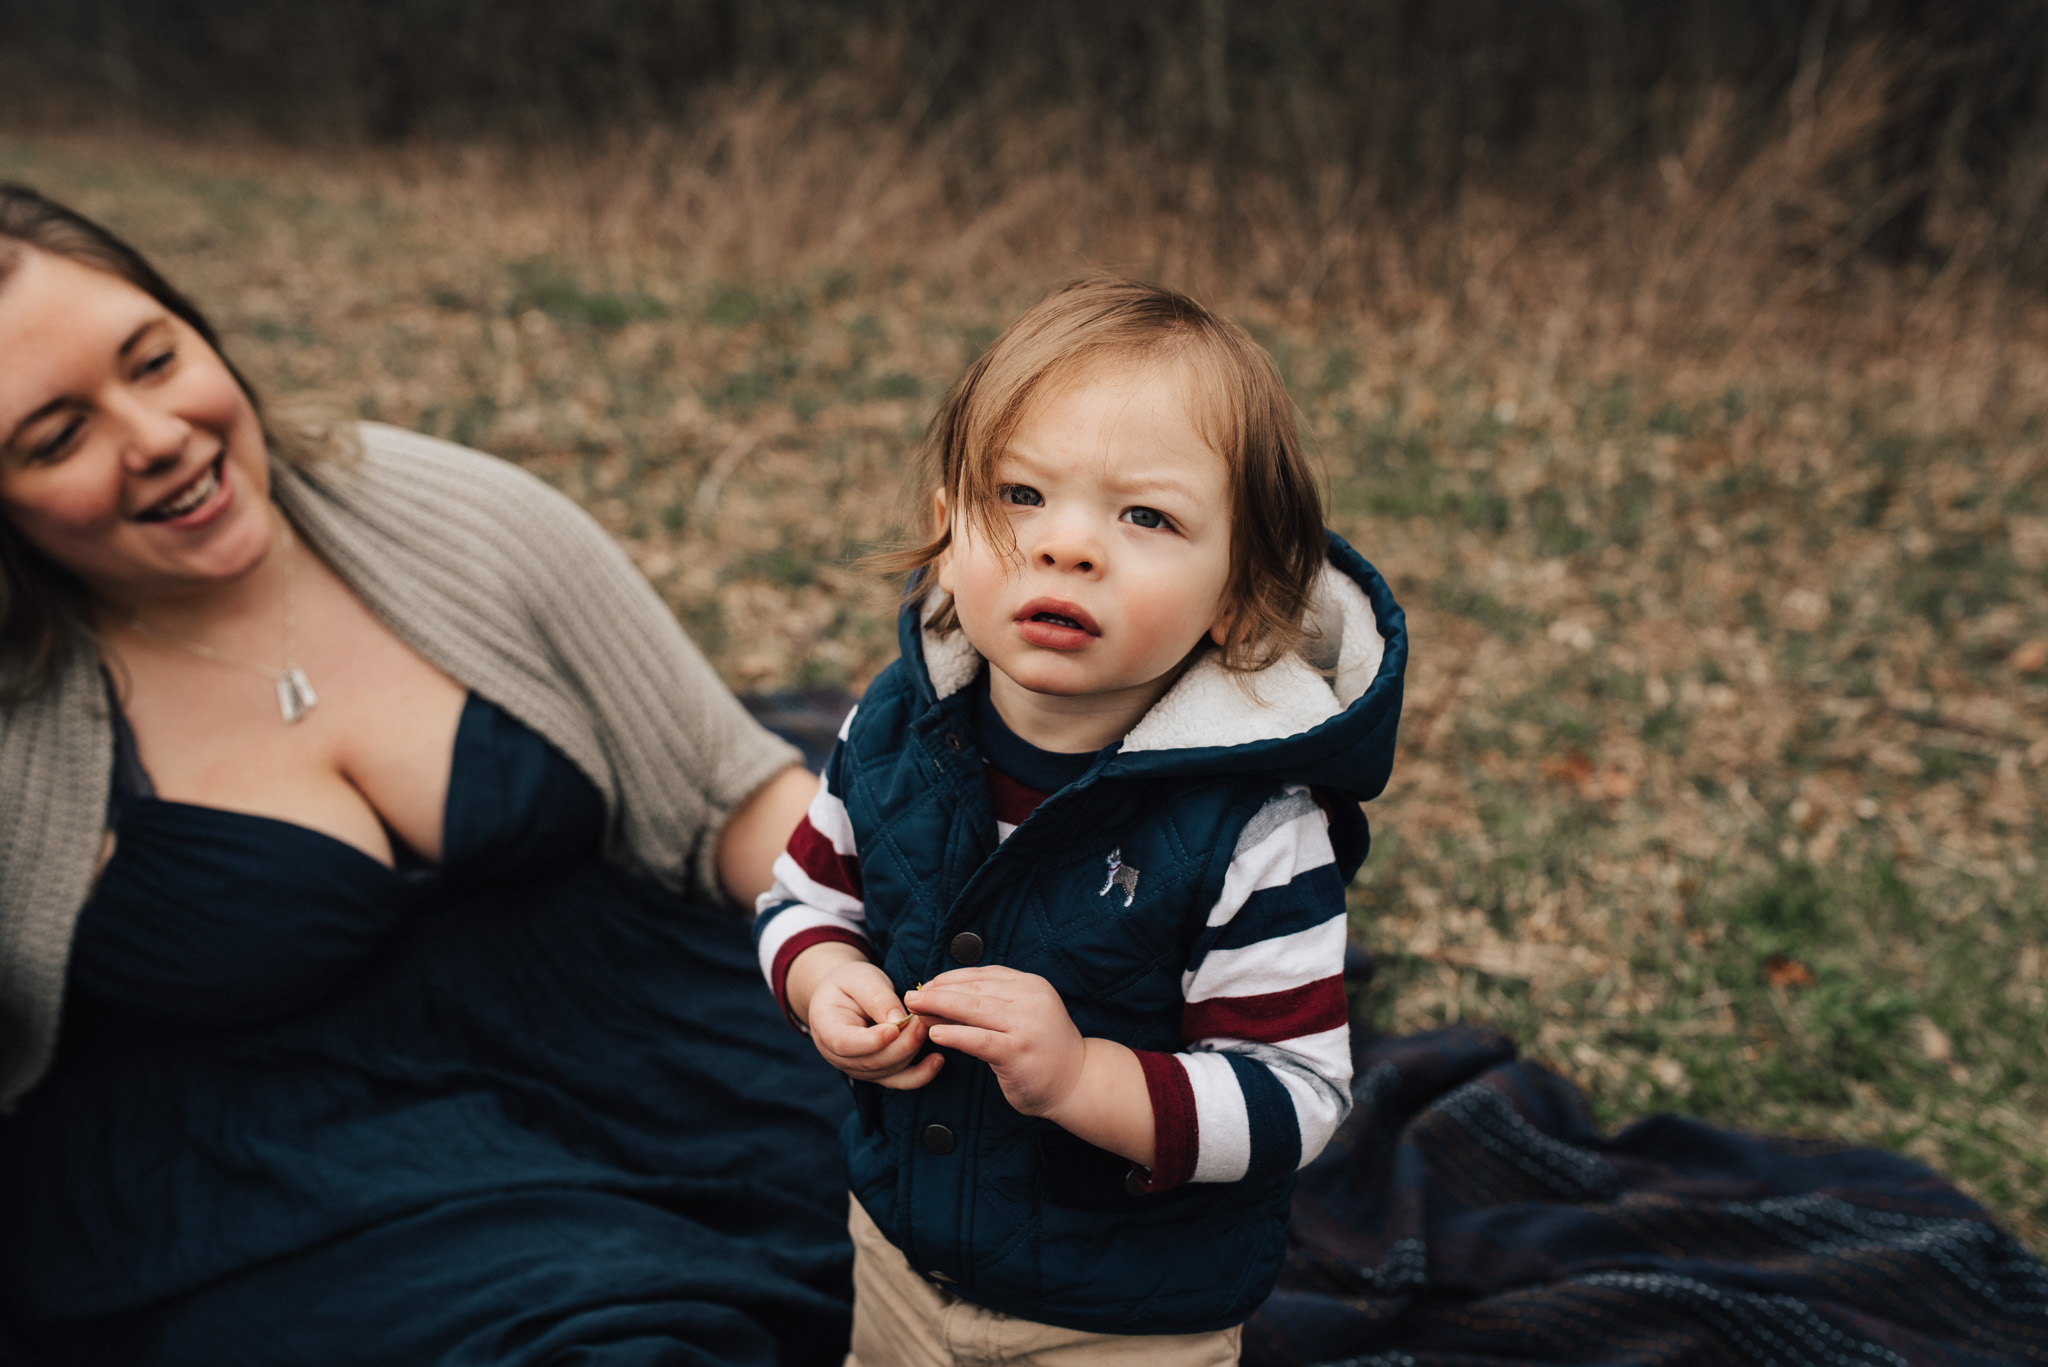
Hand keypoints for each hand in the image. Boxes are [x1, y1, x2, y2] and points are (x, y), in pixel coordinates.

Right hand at [806, 958, 942, 1089]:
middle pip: (871, 1062)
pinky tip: (938, 1060)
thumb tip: (898, 1020)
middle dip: (901, 1044)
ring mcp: (858, 1068)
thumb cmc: (850, 982)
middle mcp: (838, 1056)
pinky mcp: (878, 1072)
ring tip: (928, 1027)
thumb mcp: (860, 978)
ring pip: (889, 1072)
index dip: (870, 1041)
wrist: (845, 994)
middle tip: (922, 1022)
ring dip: (912, 1052)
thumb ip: (876, 997)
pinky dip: (921, 1074)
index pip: (845, 1044)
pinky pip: (900, 1081)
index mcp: (825, 1028)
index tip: (894, 1028)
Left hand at [906, 967, 1084, 1117]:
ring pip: (972, 1010)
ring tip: (915, 1010)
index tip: (928, 985)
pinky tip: (935, 1034)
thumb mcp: (1023, 1015)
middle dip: (938, 991)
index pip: (983, 975)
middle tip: (911, 995)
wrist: (1078, 1081)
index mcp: (1031, 985)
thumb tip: (944, 995)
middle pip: (974, 990)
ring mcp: (1025, 1025)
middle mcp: (1030, 999)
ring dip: (938, 1007)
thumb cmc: (1044, 1049)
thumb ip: (994, 1003)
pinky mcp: (1018, 1051)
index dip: (951, 979)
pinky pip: (978, 1040)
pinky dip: (954, 1035)